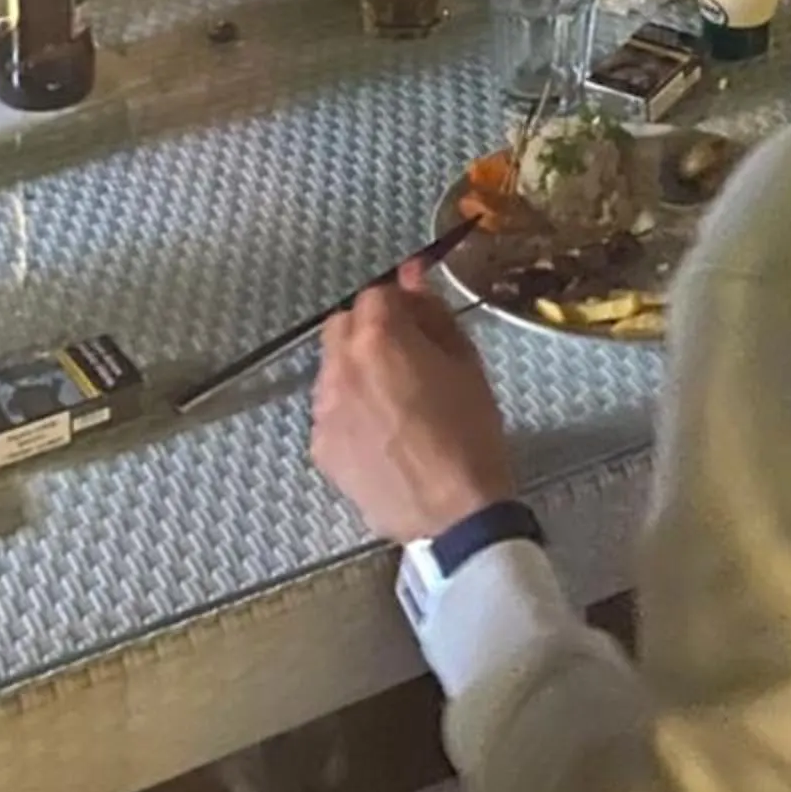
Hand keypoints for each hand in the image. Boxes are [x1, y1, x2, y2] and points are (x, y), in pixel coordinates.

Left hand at [312, 262, 514, 543]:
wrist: (455, 514)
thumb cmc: (471, 433)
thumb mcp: (465, 361)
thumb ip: (432, 312)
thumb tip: (411, 276)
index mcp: (378, 339)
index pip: (376, 294)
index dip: (400, 304)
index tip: (418, 321)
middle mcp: (340, 367)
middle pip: (343, 326)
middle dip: (370, 331)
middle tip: (405, 358)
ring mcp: (324, 410)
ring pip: (332, 368)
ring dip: (356, 369)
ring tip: (394, 402)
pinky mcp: (320, 447)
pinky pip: (329, 411)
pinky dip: (349, 411)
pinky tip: (381, 435)